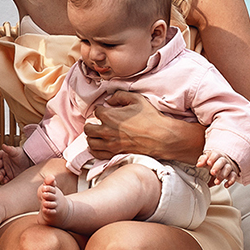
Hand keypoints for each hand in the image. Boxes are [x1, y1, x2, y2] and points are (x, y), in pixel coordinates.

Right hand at [0, 145, 27, 183]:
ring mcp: (7, 170)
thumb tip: (3, 145)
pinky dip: (4, 180)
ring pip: (0, 173)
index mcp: (4, 156)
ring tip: (1, 177)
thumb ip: (9, 149)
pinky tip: (5, 181)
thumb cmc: (23, 155)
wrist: (31, 163)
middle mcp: (4, 163)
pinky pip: (5, 179)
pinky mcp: (10, 176)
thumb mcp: (16, 151)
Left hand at [84, 89, 204, 165]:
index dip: (101, 110)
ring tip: (99, 133)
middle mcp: (106, 131)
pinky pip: (97, 154)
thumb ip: (120, 96)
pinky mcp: (115, 154)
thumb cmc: (151, 118)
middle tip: (99, 122)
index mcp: (109, 116)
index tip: (106, 110)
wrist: (162, 137)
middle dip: (92, 123)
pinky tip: (101, 144)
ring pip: (90, 142)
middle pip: (88, 128)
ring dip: (93, 137)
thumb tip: (109, 100)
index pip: (95, 111)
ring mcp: (110, 144)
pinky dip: (96, 149)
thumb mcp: (137, 99)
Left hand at [199, 152, 239, 188]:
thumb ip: (202, 160)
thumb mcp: (207, 159)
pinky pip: (234, 177)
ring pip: (228, 169)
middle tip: (212, 172)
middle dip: (217, 167)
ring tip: (216, 182)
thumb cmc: (214, 162)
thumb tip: (198, 164)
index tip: (208, 163)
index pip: (215, 154)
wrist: (224, 164)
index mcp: (217, 155)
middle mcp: (224, 160)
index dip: (212, 158)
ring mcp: (229, 166)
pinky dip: (231, 181)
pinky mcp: (233, 173)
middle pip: (222, 161)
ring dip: (222, 175)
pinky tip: (225, 185)